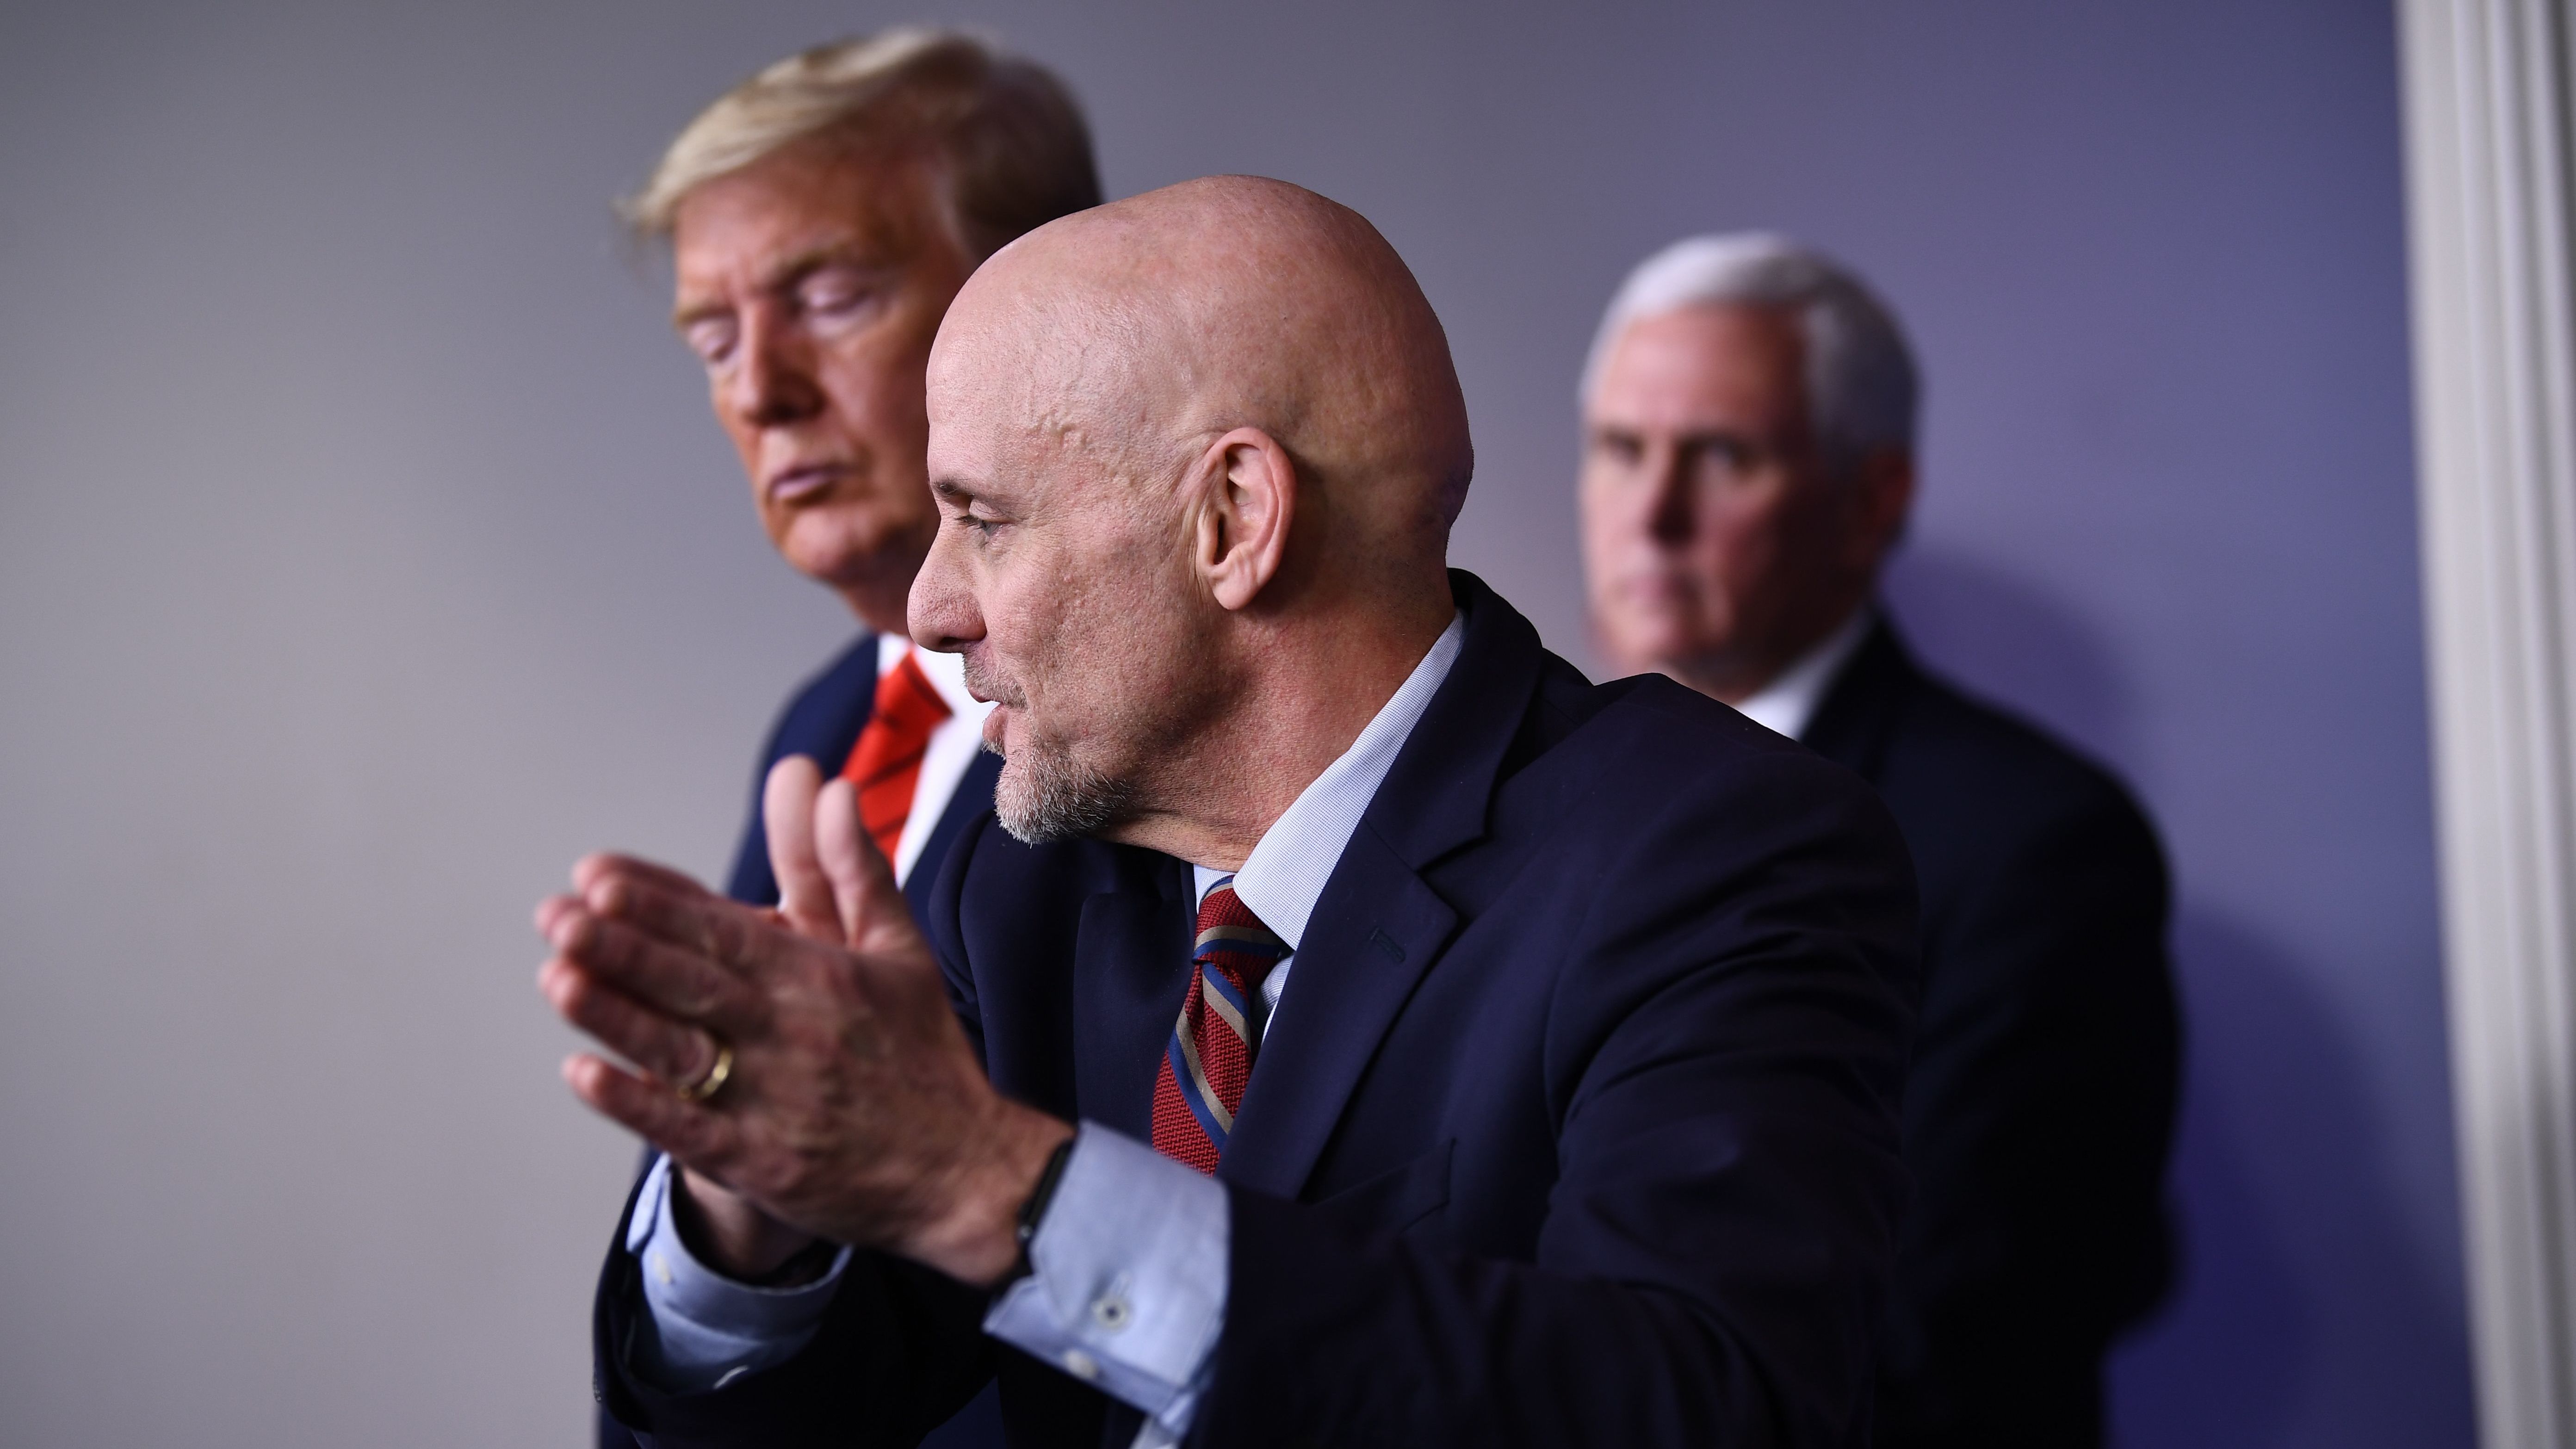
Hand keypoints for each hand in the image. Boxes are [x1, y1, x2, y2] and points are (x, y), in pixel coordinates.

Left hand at [536, 759, 1070, 1285]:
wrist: (964, 1170)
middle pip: (692, 982)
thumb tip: (832, 787)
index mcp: (822, 976)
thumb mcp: (897, 950)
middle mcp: (791, 1033)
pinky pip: (685, 1131)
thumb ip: (852, 867)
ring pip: (680, 1051)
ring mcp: (772, 1101)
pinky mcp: (760, 1163)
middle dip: (619, 947)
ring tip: (556, 978)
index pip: (725, 930)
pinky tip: (582, 1074)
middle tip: (556, 915)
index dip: (659, 904)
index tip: (597, 876)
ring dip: (614, 1016)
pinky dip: (634, 1103)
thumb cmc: (921, 1052)